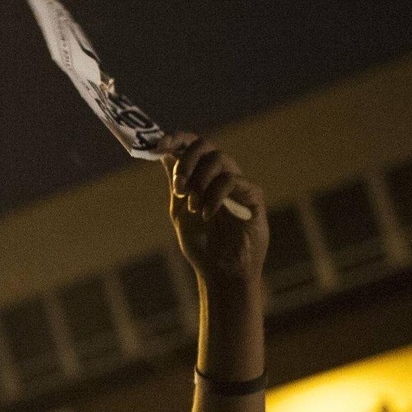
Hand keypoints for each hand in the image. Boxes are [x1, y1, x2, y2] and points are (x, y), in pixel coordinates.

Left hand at [159, 133, 267, 289]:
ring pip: (219, 159)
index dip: (176, 139)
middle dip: (186, 161)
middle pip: (205, 145)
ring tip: (192, 206)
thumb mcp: (180, 210)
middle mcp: (222, 175)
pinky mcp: (253, 196)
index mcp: (203, 176)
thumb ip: (175, 182)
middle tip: (178, 186)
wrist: (221, 272)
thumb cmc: (202, 245)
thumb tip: (161, 153)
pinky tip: (206, 214)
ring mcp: (239, 184)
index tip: (158, 145)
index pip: (193, 145)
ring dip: (199, 180)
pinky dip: (214, 196)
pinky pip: (232, 181)